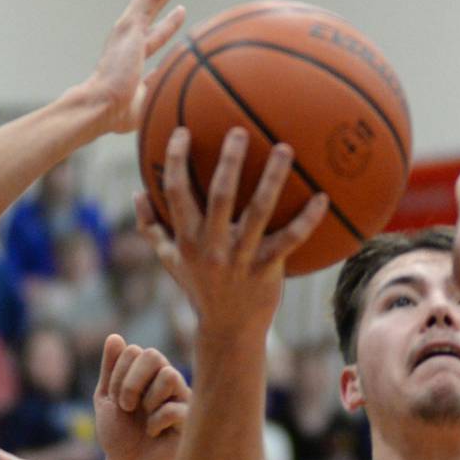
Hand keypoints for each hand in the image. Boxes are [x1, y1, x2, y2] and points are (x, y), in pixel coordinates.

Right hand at [87, 0, 192, 133]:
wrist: (100, 107)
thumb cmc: (118, 114)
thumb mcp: (148, 100)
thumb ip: (161, 89)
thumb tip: (178, 88)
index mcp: (131, 57)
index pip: (153, 34)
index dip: (168, 24)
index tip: (181, 11)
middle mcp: (128, 38)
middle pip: (151, 7)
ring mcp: (128, 29)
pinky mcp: (129, 24)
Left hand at [93, 333, 188, 459]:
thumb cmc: (119, 436)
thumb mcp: (106, 399)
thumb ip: (110, 369)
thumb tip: (115, 337)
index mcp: (150, 374)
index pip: (136, 351)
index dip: (119, 375)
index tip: (116, 400)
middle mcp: (169, 382)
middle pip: (154, 355)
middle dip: (130, 382)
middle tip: (127, 407)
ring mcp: (183, 400)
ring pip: (170, 375)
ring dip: (147, 400)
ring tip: (144, 420)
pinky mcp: (192, 422)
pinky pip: (175, 408)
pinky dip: (156, 423)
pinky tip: (155, 434)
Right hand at [138, 126, 328, 337]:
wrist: (228, 329)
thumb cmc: (199, 288)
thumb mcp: (170, 261)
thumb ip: (151, 228)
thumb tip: (137, 193)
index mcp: (187, 239)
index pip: (176, 193)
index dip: (177, 160)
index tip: (183, 131)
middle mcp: (213, 246)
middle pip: (220, 195)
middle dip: (229, 160)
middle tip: (239, 130)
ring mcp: (241, 257)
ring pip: (258, 210)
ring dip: (272, 178)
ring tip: (285, 148)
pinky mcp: (268, 268)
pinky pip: (290, 239)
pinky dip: (307, 219)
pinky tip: (322, 197)